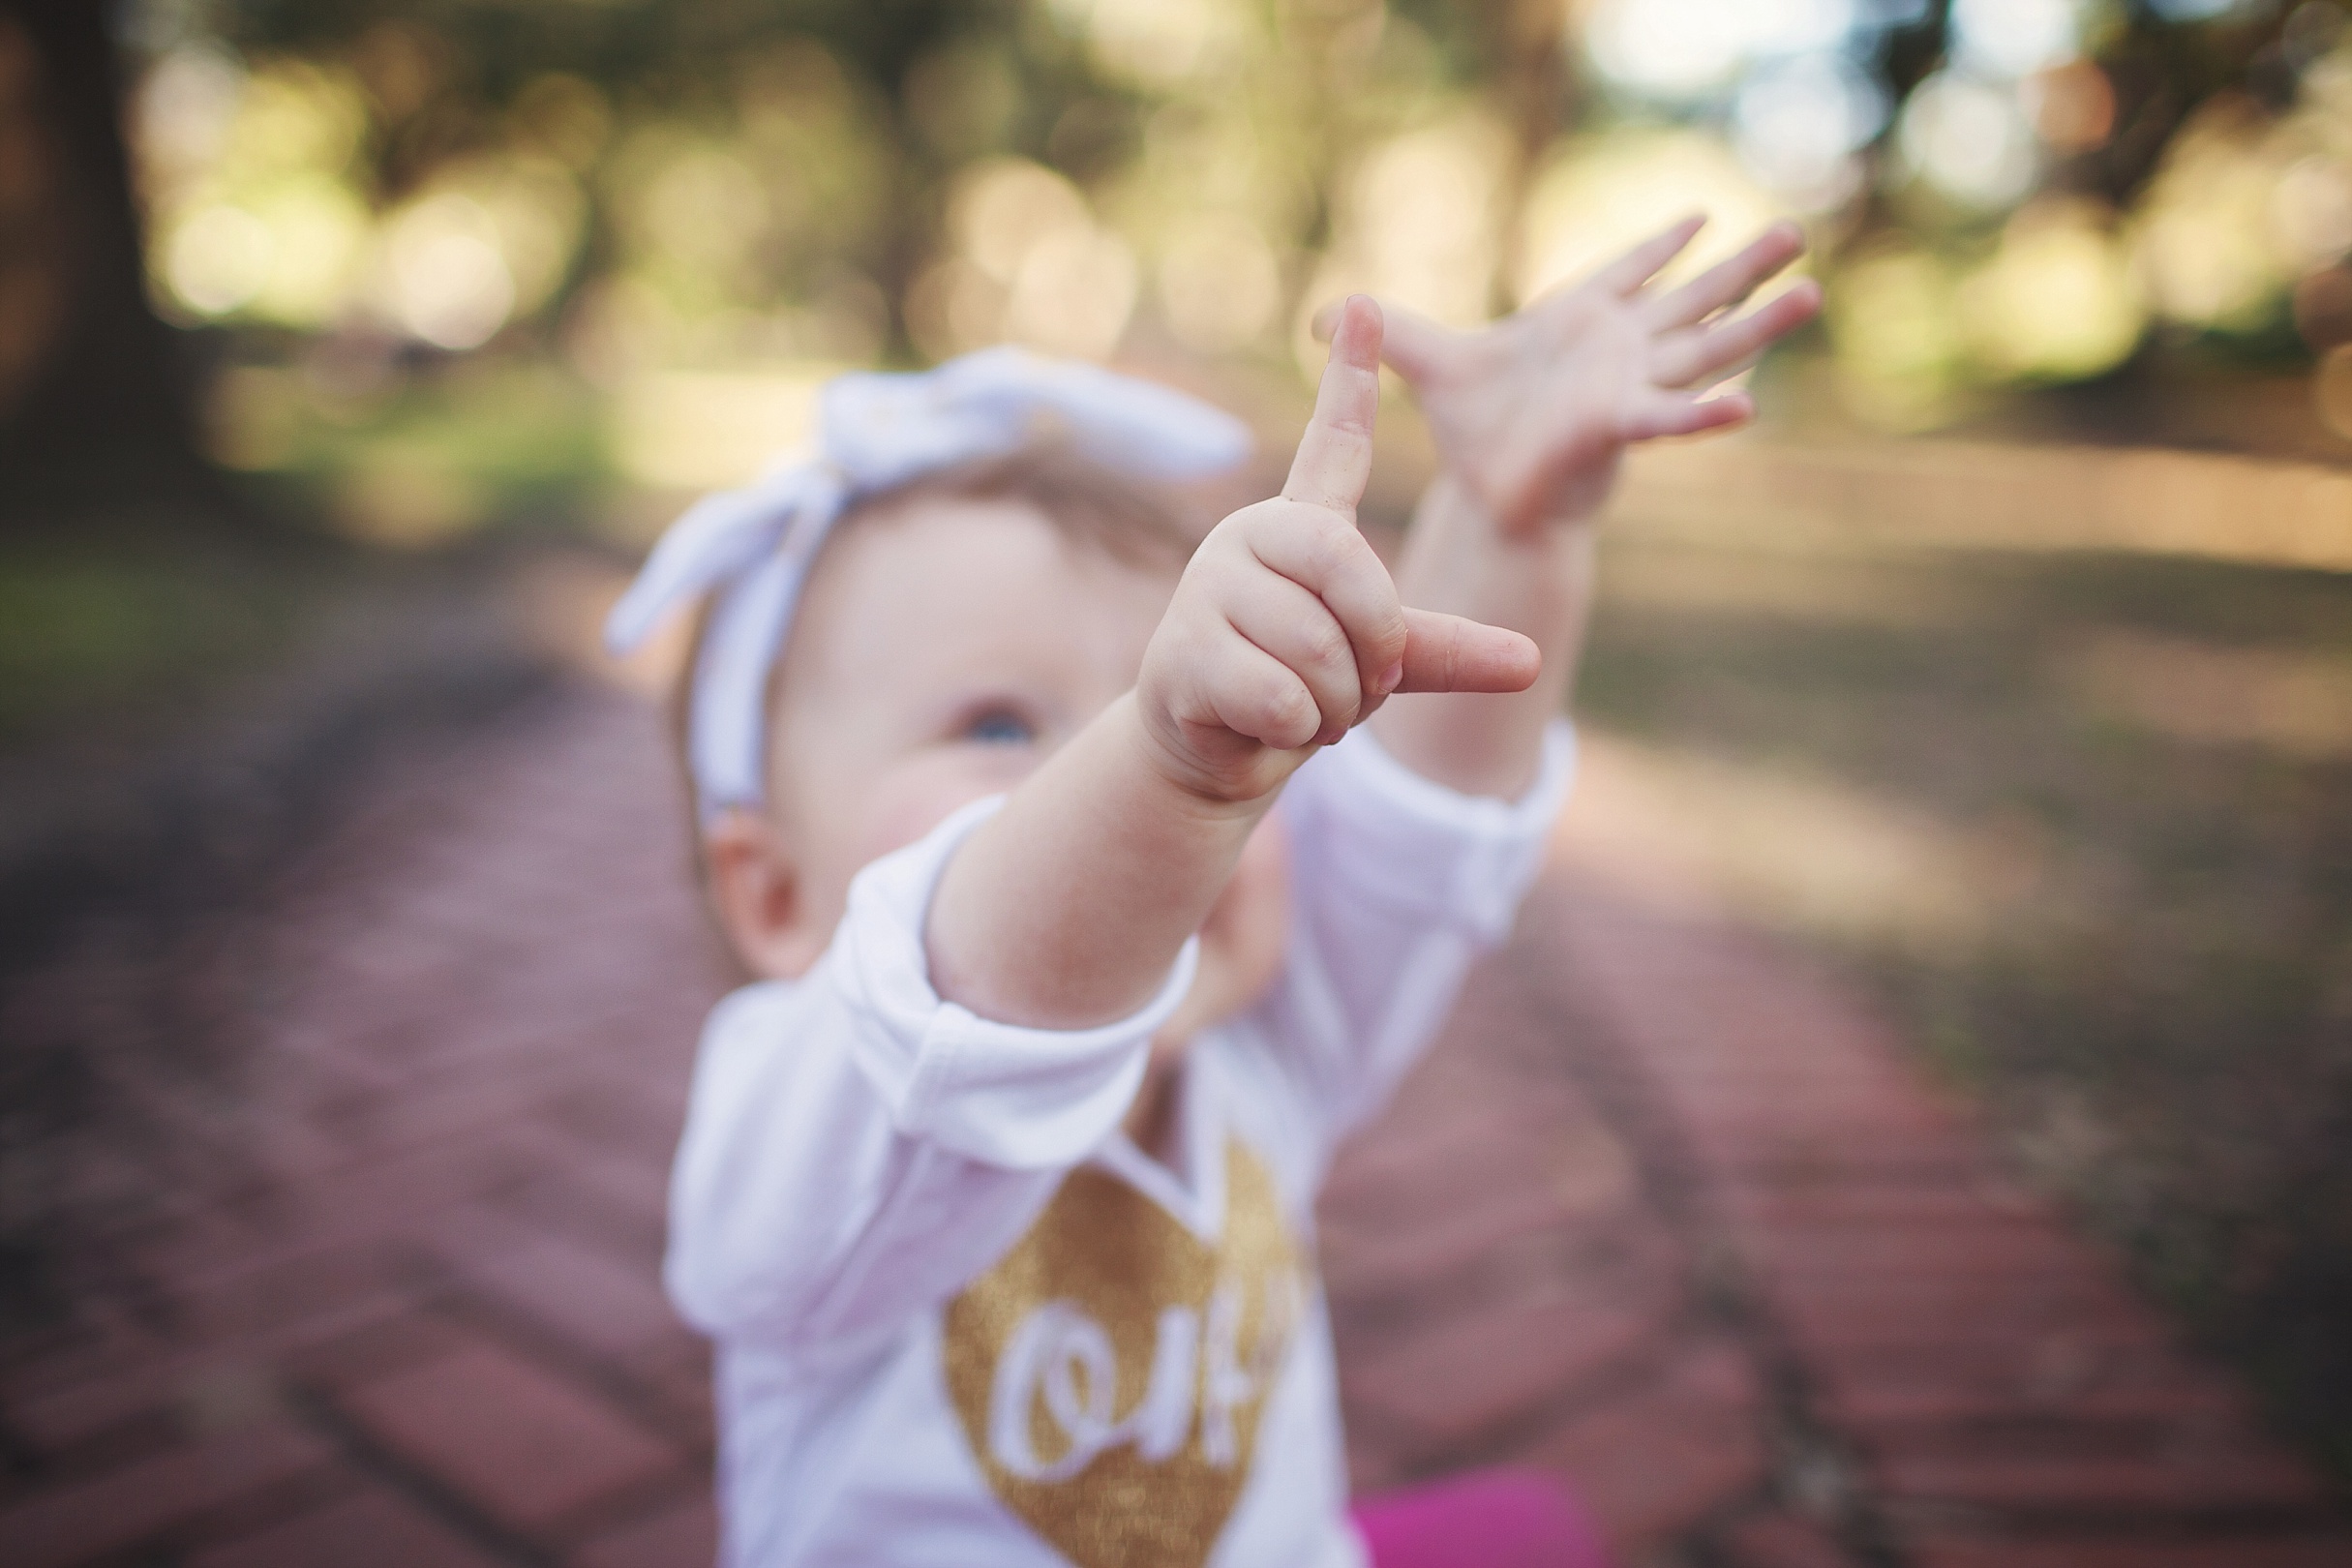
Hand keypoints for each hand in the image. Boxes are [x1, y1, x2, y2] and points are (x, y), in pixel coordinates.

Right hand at [1135, 297, 1539, 803]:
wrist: (1216, 746)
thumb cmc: (1301, 682)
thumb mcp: (1383, 661)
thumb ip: (1447, 649)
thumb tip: (1529, 659)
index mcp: (1304, 524)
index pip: (1332, 442)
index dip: (1349, 379)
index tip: (1360, 306)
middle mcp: (1249, 535)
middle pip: (1352, 574)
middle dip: (1374, 652)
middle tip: (1356, 688)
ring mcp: (1207, 589)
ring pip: (1318, 650)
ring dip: (1332, 705)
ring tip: (1303, 706)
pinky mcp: (1181, 651)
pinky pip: (1280, 695)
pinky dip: (1293, 729)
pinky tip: (1262, 723)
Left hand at [1322, 217, 1821, 531]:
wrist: (1486, 500)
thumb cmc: (1473, 434)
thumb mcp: (1431, 366)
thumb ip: (1390, 332)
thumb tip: (1323, 313)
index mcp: (1580, 323)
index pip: (1627, 272)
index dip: (1659, 246)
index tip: (1701, 216)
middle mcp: (1618, 351)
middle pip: (1692, 299)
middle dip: (1741, 269)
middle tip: (1797, 233)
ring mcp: (1629, 387)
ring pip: (1705, 346)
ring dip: (1757, 323)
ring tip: (1813, 294)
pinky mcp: (1617, 427)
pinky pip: (1668, 419)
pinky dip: (1704, 414)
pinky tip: (1748, 408)